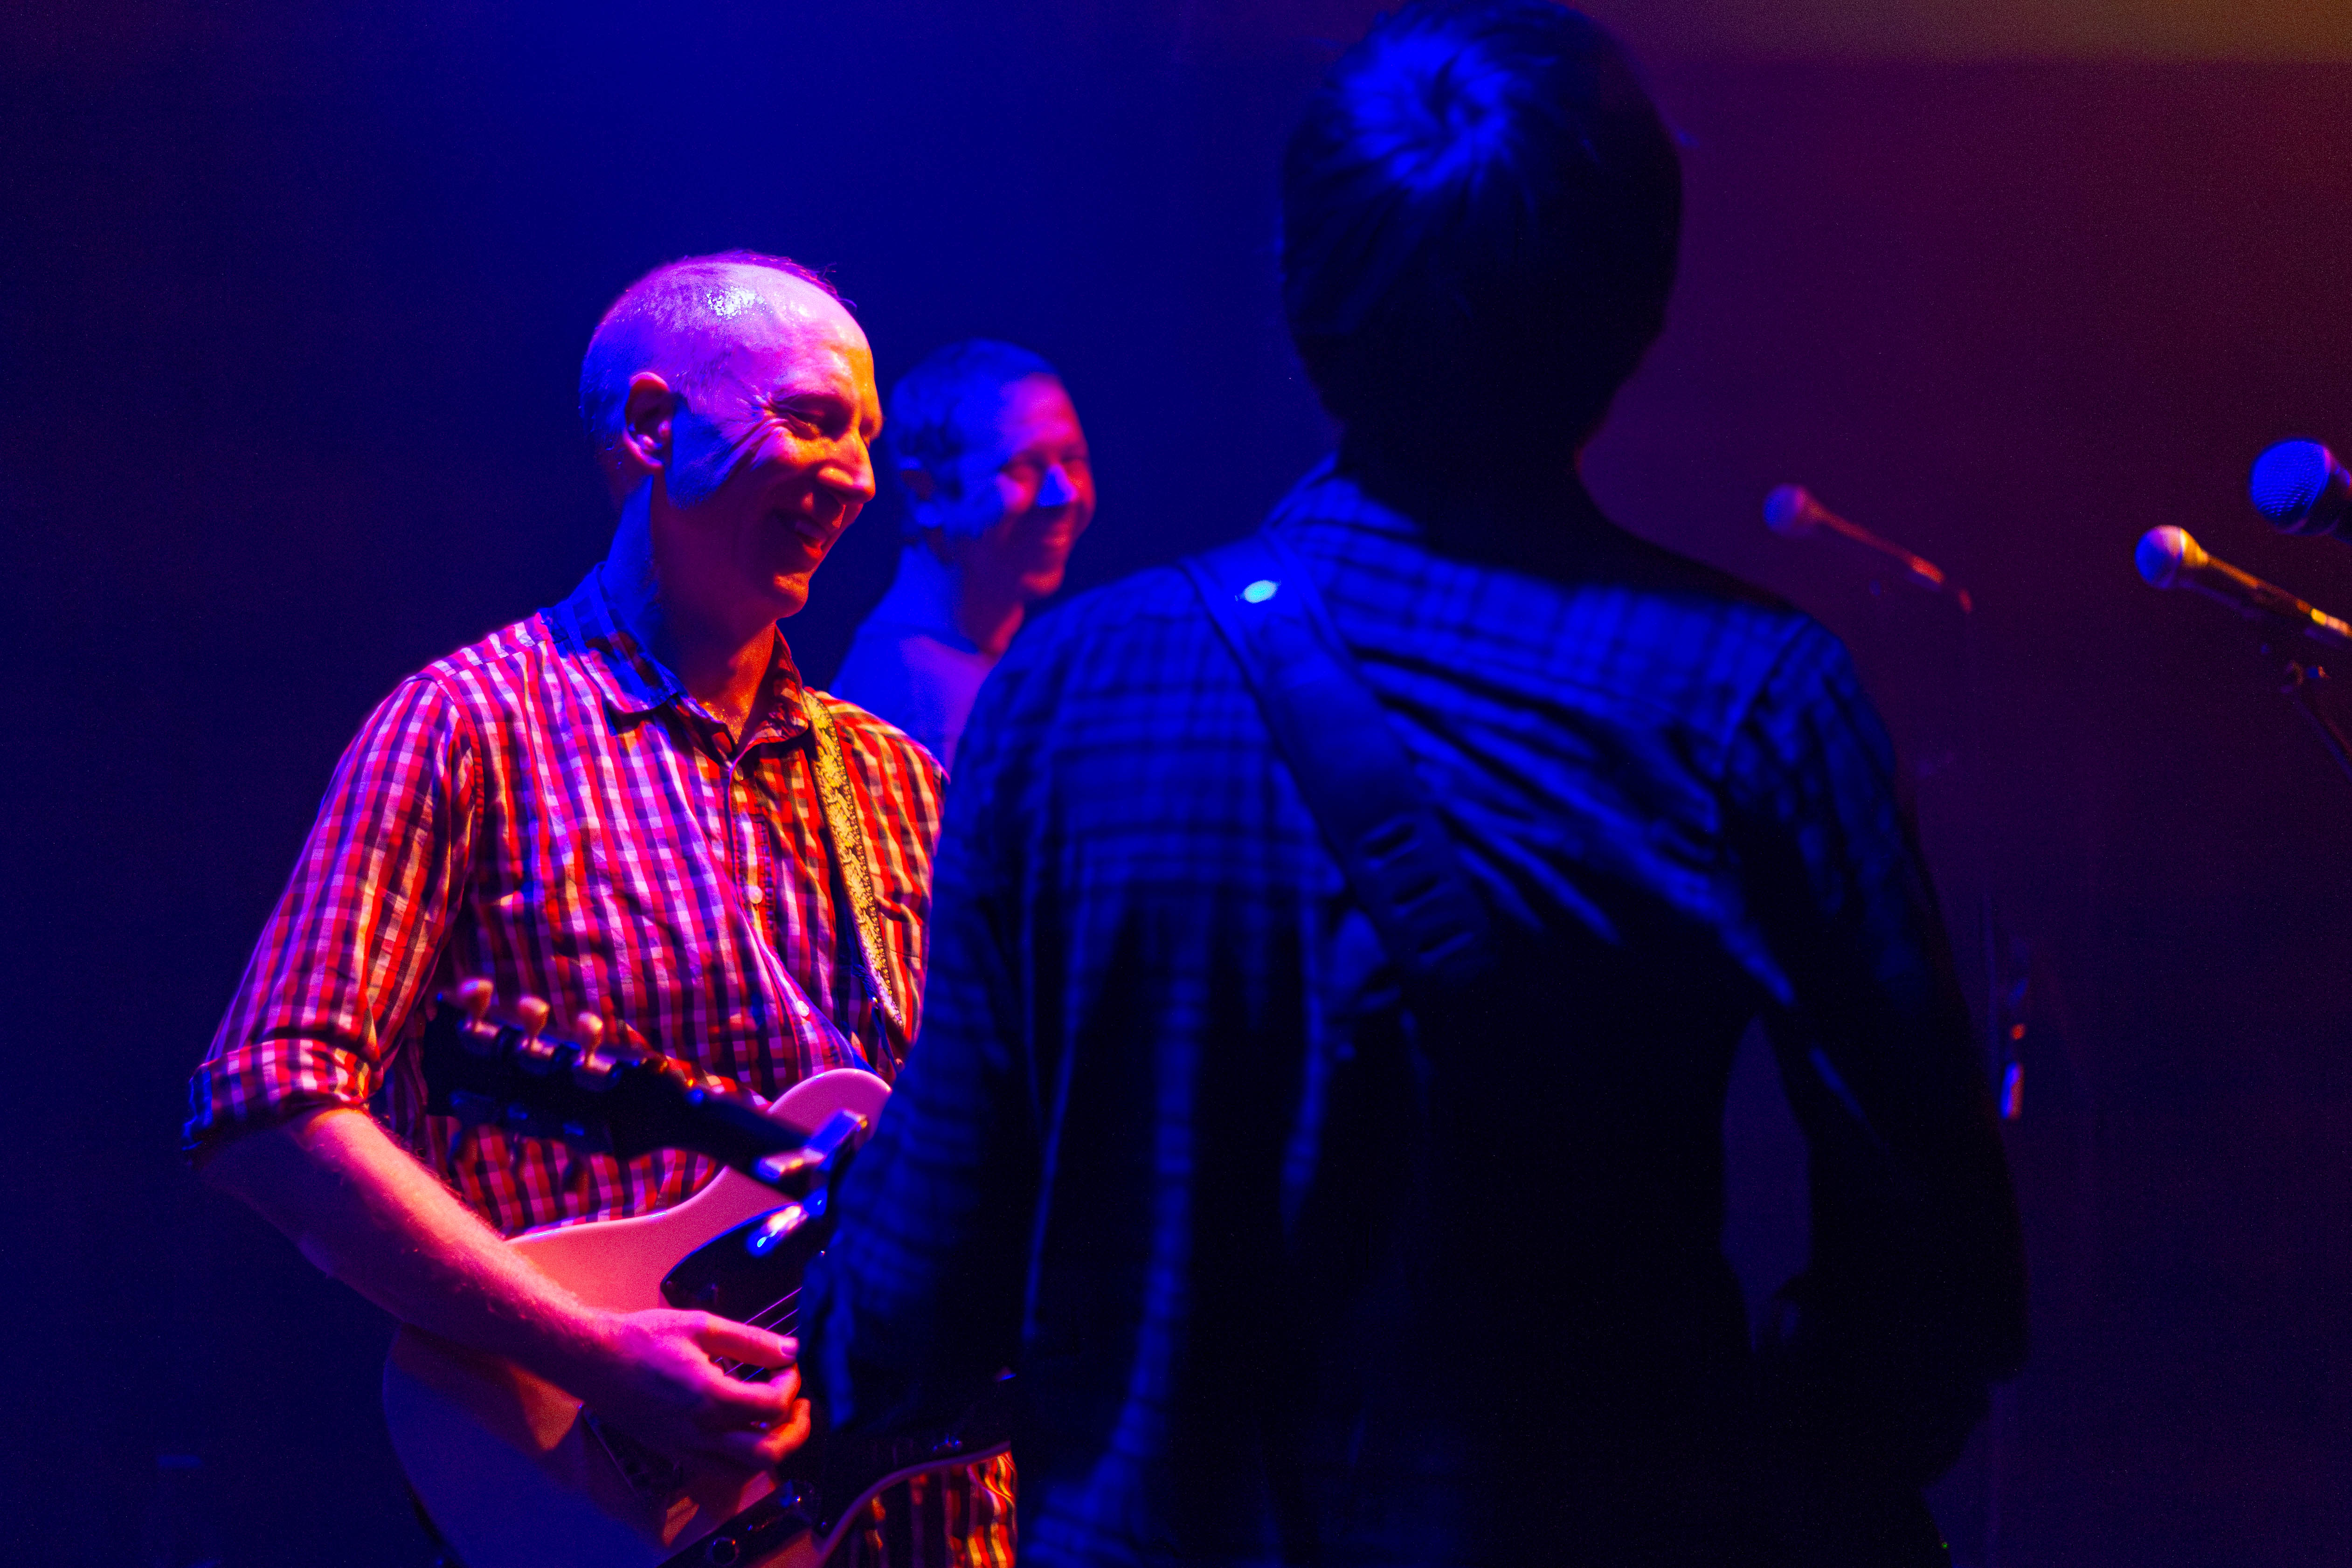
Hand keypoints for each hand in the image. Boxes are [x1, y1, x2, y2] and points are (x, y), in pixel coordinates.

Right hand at [556, 1309, 811, 1469]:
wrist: (592, 1360)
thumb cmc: (641, 1338)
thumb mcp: (701, 1326)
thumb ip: (750, 1340)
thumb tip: (790, 1349)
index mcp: (708, 1397)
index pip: (772, 1407)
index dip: (791, 1386)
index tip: (789, 1366)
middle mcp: (699, 1431)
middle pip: (767, 1454)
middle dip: (795, 1431)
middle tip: (800, 1406)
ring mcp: (685, 1447)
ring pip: (744, 1470)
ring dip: (772, 1449)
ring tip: (778, 1420)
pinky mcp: (674, 1452)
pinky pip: (719, 1470)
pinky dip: (743, 1459)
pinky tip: (745, 1431)